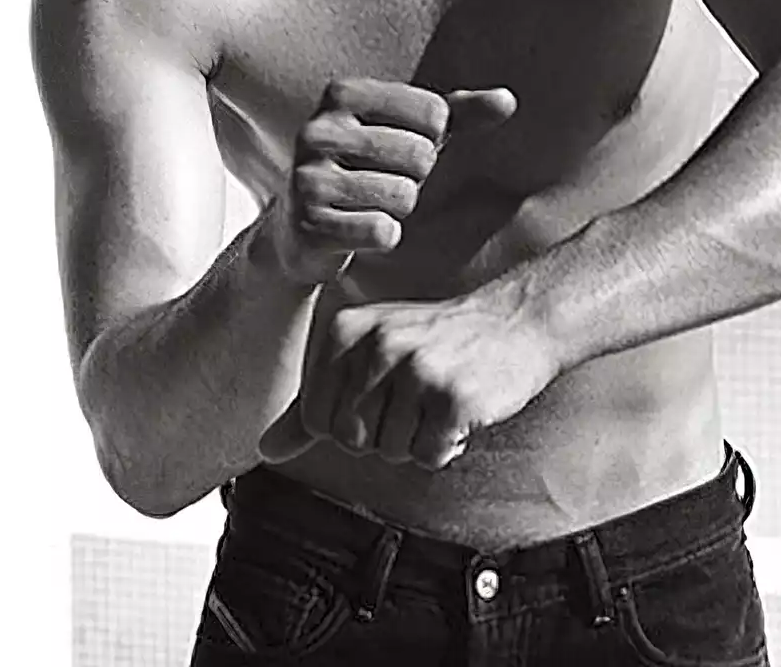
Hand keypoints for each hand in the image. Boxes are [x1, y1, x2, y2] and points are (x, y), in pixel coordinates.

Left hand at [257, 288, 560, 469]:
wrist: (515, 322)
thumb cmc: (434, 345)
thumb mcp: (366, 360)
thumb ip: (312, 407)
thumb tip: (265, 450)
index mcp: (343, 331)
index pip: (317, 422)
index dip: (351, 425)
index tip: (383, 394)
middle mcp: (374, 345)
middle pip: (351, 441)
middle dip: (384, 436)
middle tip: (415, 399)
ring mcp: (414, 368)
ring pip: (391, 452)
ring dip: (419, 440)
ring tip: (439, 399)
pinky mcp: (453, 397)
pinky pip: (430, 457)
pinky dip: (447, 447)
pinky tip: (462, 411)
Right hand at [263, 79, 516, 286]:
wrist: (301, 230)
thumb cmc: (367, 170)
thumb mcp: (409, 132)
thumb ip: (458, 113)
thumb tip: (508, 100)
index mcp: (343, 93)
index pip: (434, 113)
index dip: (433, 141)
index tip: (402, 148)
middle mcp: (318, 129)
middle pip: (421, 155)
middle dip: (415, 177)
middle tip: (384, 182)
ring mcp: (308, 176)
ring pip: (404, 196)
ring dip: (398, 208)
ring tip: (369, 204)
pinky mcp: (309, 223)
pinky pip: (382, 230)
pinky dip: (384, 236)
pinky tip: (359, 229)